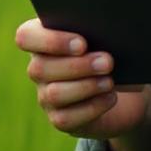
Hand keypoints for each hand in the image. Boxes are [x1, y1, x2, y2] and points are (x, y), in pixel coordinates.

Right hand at [15, 18, 150, 140]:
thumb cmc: (113, 52)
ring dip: (86, 86)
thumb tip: (109, 36)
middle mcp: (38, 67)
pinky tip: (110, 97)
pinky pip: (66, 118)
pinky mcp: (59, 118)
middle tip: (107, 61)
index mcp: (42, 38)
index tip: (82, 44)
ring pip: (53, 94)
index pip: (25, 37)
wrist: (124, 88)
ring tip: (110, 80)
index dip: (51, 41)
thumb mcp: (108, 38)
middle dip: (77, 65)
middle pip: (40, 68)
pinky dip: (92, 107)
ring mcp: (45, 95)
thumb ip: (101, 32)